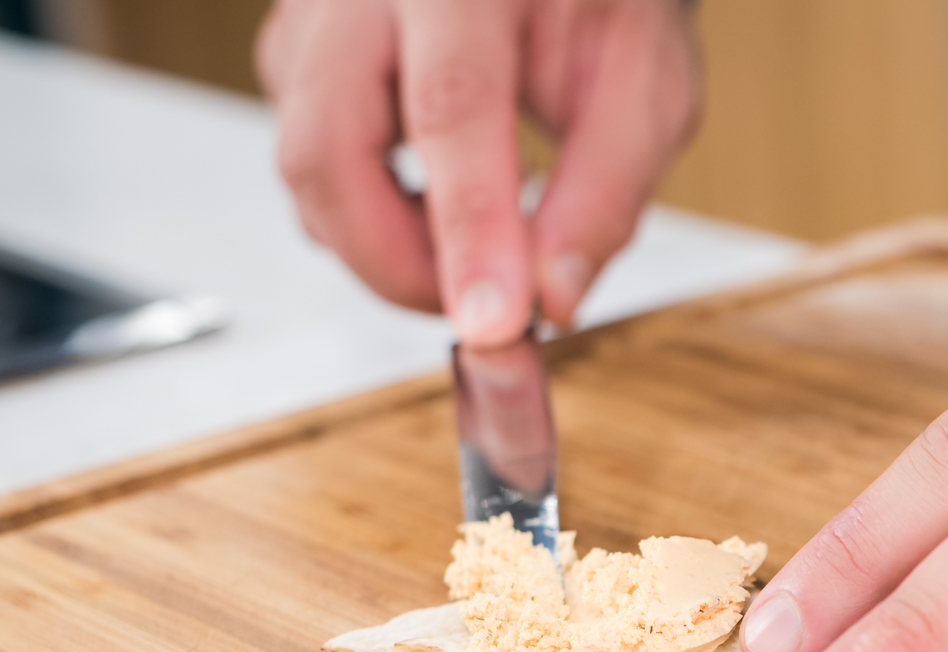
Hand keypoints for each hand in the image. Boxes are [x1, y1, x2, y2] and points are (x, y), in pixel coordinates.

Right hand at [256, 0, 699, 343]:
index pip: (450, 107)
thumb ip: (604, 194)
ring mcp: (312, 13)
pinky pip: (310, 158)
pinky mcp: (298, 51)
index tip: (495, 323)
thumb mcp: (649, 87)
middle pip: (326, 146)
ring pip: (305, 163)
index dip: (468, 230)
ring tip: (482, 242)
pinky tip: (441, 204)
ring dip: (386, 242)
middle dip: (399, 263)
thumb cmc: (602, 0)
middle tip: (485, 311)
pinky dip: (370, 212)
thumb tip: (552, 298)